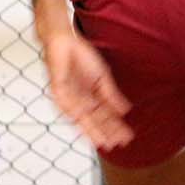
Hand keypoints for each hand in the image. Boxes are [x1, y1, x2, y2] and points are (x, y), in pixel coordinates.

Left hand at [42, 30, 132, 150]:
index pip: (105, 116)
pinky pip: (67, 105)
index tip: (126, 137)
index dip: (116, 127)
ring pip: (82, 118)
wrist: (65, 40)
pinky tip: (86, 121)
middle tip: (117, 144)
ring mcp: (68, 97)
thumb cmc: (80, 55)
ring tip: (103, 141)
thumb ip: (112, 95)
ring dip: (93, 130)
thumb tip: (125, 110)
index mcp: (90, 97)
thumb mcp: (102, 78)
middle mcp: (80, 101)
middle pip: (95, 120)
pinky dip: (78, 113)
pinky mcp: (58, 90)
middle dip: (106, 133)